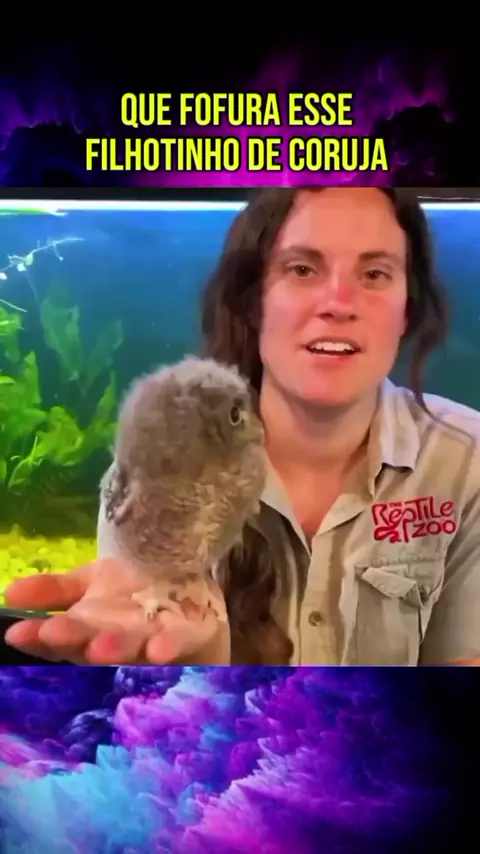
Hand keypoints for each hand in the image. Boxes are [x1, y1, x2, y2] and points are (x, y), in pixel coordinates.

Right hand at [4, 558, 229, 664]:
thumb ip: (54, 591)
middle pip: (92, 644)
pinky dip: (169, 646)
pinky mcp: (189, 637)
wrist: (194, 596)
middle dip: (75, 640)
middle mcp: (117, 643)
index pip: (58, 637)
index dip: (39, 636)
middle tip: (54, 634)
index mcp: (88, 631)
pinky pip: (179, 642)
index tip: (20, 632)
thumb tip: (10, 593)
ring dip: (116, 648)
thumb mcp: (91, 583)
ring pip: (132, 647)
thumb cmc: (134, 596)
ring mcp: (153, 643)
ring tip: (100, 647)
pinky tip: (159, 649)